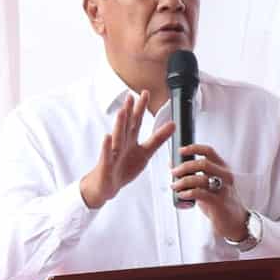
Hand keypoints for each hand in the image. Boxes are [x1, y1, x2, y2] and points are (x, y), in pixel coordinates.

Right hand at [79, 93, 174, 209]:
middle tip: (131, 96)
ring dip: (119, 125)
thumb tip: (173, 125)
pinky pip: (107, 155)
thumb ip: (158, 139)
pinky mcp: (107, 165)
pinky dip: (107, 147)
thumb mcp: (145, 154)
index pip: (137, 122)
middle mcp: (121, 143)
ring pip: (117, 137)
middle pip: (126, 125)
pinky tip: (107, 137)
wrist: (107, 186)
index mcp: (131, 140)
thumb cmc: (123, 168)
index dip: (141, 108)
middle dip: (129, 111)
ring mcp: (113, 153)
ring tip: (122, 112)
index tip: (145, 93)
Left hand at [170, 143, 247, 238]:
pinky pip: (200, 194)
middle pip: (203, 163)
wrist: (234, 221)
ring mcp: (223, 189)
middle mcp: (225, 176)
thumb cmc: (219, 201)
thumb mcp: (208, 184)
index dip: (193, 148)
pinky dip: (187, 193)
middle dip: (185, 166)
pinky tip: (181, 195)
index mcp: (222, 168)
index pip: (208, 151)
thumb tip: (173, 165)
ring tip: (174, 186)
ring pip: (201, 179)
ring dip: (183, 181)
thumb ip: (194, 175)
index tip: (180, 150)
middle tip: (173, 172)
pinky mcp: (219, 202)